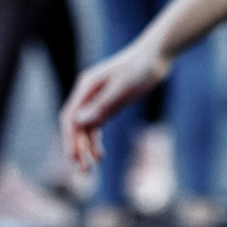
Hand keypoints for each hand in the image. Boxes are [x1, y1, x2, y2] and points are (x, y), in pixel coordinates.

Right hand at [60, 37, 170, 168]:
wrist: (157, 55)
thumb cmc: (141, 68)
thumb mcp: (123, 88)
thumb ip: (102, 105)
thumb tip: (79, 122)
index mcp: (87, 87)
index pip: (70, 117)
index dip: (69, 139)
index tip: (73, 158)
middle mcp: (88, 94)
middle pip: (76, 125)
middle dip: (77, 147)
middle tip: (83, 171)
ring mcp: (97, 99)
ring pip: (86, 128)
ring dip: (86, 147)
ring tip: (91, 167)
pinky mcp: (109, 103)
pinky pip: (97, 125)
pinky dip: (96, 140)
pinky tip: (100, 154)